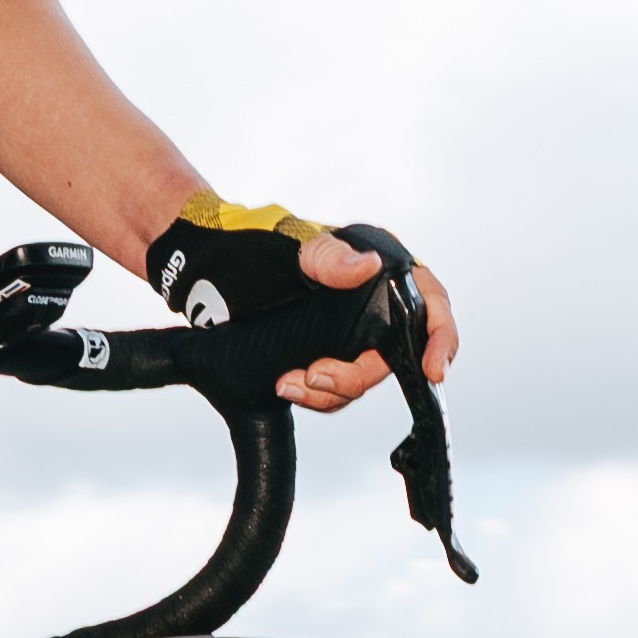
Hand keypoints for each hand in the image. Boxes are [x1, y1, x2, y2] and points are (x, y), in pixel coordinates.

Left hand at [147, 199, 456, 415]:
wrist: (197, 268)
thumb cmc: (243, 243)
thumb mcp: (284, 247)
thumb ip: (325, 257)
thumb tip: (368, 266)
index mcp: (376, 264)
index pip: (430, 300)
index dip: (440, 336)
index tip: (433, 370)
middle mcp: (370, 298)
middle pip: (396, 352)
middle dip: (358, 374)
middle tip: (316, 375)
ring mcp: (347, 328)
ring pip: (364, 376)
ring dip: (332, 389)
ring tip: (291, 381)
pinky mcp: (323, 352)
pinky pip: (336, 387)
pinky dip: (316, 394)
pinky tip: (285, 384)